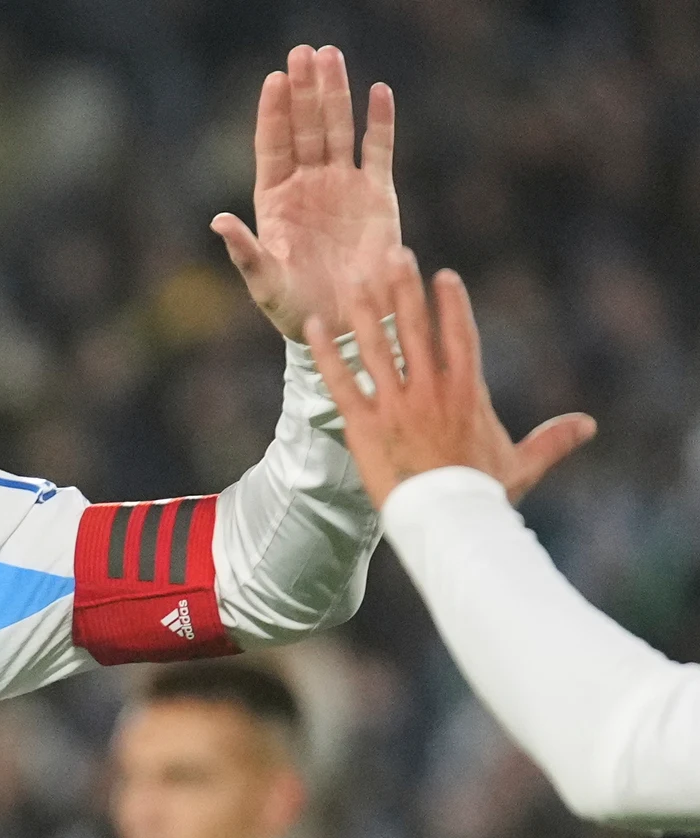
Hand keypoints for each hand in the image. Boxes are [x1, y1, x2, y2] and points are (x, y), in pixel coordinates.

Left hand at [212, 45, 400, 340]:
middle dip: (304, 90)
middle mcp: (308, 185)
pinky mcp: (377, 196)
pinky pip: (378, 151)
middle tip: (304, 52)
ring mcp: (342, 186)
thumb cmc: (294, 308)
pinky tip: (379, 91)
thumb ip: (244, 251)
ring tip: (331, 56)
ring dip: (336, 94)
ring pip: (338, 129)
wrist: (343, 325)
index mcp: (275, 200)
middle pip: (305, 127)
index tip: (274, 79)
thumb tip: (218, 220)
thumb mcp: (264, 282)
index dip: (274, 113)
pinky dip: (380, 122)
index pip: (273, 145)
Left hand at [305, 250, 596, 506]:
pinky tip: (311, 327)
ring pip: (376, 347)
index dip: (451, 304)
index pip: (460, 336)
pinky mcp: (364, 425)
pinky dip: (324, 353)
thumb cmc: (482, 496)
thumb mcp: (521, 465)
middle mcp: (431, 390)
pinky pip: (340, 381)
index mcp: (466, 393)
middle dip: (404, 290)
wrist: (447, 522)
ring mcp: (396, 405)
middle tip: (393, 254)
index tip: (444, 276)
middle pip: (415, 329)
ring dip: (363, 310)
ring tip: (352, 279)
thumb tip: (588, 425)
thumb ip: (551, 440)